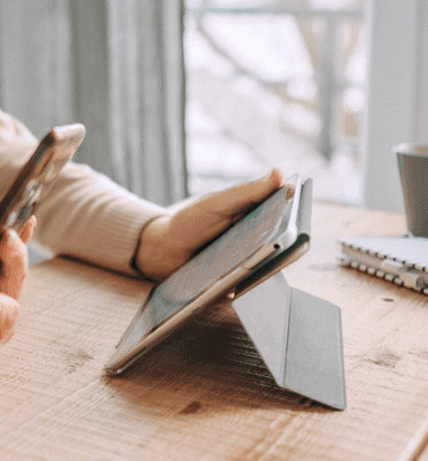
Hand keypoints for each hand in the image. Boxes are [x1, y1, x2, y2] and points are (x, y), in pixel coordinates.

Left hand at [134, 170, 282, 280]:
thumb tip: (278, 173)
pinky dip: (246, 286)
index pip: (288, 218)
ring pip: (268, 268)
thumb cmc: (190, 221)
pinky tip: (240, 284)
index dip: (296, 221)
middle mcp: (258, 240)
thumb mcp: (217, 203)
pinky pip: (248, 287)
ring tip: (259, 263)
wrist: (163, 250)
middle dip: (284, 247)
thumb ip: (247, 192)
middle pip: (283, 246)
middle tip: (279, 245)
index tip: (297, 222)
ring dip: (266, 268)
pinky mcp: (236, 283)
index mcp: (258, 216)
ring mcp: (248, 263)